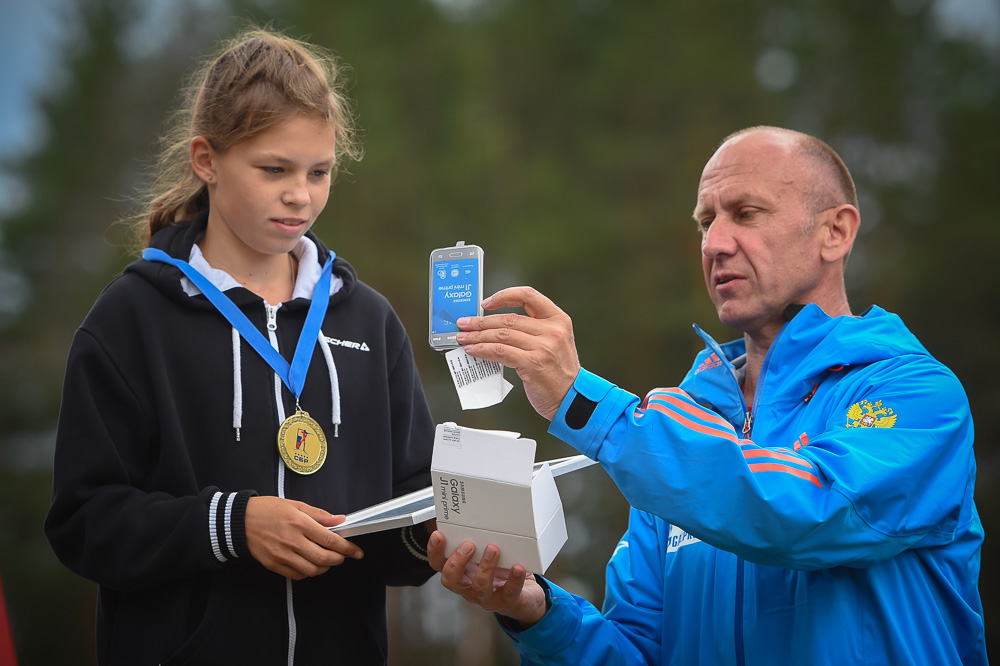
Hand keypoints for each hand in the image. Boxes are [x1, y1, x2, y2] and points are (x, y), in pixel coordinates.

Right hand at [245, 496, 362, 579]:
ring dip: (325, 568)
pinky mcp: (274, 565)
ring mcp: (282, 555)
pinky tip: (310, 564)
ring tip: (327, 560)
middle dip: (339, 560)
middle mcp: (291, 541)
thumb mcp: (294, 505)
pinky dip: (309, 573)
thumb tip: (338, 519)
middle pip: (323, 558)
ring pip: (312, 570)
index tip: (356, 551)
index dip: (347, 547)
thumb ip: (318, 514)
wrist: (239, 522)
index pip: (330, 539)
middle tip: (343, 556)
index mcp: (299, 523)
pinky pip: (297, 575)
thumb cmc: (266, 510)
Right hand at [427, 531, 547, 627]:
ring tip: (493, 549)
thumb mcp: (487, 554)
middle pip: (451, 580)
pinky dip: (514, 579)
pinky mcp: (508, 601)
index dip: (435, 552)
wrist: (524, 596)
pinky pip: (509, 593)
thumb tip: (478, 517)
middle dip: (457, 562)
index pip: (440, 564)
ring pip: (480, 586)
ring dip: (485, 567)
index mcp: (462, 573)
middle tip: (468, 544)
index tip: (439, 535)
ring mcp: (488, 596)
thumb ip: (481, 541)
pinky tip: (518, 567)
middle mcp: (470, 586)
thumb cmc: (503, 573)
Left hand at [456, 286, 579, 419]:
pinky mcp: (532, 364)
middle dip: (481, 321)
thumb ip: (533, 330)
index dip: (504, 296)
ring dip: (478, 336)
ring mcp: (543, 347)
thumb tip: (496, 326)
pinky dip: (483, 350)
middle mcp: (552, 330)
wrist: (572, 398)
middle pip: (509, 318)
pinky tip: (474, 351)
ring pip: (501, 334)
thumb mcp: (554, 343)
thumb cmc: (559, 373)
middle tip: (464, 324)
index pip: (528, 296)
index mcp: (558, 319)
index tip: (486, 303)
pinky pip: (500, 352)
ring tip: (464, 338)